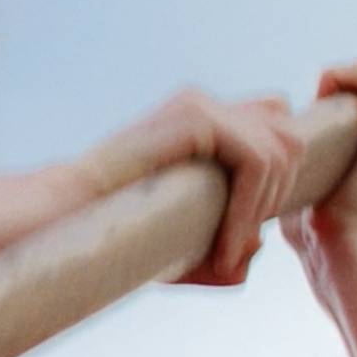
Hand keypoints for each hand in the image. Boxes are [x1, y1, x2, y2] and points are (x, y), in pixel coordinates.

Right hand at [74, 88, 302, 283]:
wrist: (65, 217)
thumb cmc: (115, 231)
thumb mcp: (180, 239)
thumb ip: (224, 243)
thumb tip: (258, 246)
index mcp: (204, 120)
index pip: (278, 125)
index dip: (280, 176)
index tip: (246, 228)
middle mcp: (205, 103)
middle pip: (291, 137)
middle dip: (279, 197)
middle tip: (233, 246)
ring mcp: (201, 104)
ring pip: (282, 151)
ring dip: (260, 211)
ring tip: (222, 254)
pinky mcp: (195, 116)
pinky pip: (255, 161)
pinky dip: (247, 210)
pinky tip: (220, 245)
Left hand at [280, 48, 356, 282]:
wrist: (345, 249)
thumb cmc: (324, 224)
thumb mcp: (338, 174)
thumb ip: (334, 145)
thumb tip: (296, 123)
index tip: (332, 99)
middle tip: (324, 97)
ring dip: (347, 70)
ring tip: (322, 97)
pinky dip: (342, 74)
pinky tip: (321, 94)